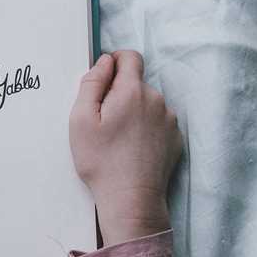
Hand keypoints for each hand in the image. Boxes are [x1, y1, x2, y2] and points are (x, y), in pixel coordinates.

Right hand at [69, 50, 182, 246]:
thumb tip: (104, 62)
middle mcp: (156, 100)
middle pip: (136, 83)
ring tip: (118, 139)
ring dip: (134, 112)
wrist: (131, 199)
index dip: (114, 62)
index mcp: (132, 91)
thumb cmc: (102, 161)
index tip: (103, 78)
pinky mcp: (175, 138)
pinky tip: (132, 149)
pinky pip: (158, 123)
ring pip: (147, 103)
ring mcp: (169, 120)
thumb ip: (91, 83)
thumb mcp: (81, 120)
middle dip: (120, 94)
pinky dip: (146, 129)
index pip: (130, 57)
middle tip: (103, 121)